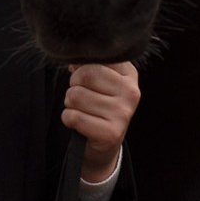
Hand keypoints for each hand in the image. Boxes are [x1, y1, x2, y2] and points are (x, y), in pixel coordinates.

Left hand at [61, 62, 139, 182]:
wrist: (106, 142)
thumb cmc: (99, 105)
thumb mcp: (100, 80)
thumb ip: (89, 64)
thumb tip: (74, 61)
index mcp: (129, 74)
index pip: (96, 58)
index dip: (81, 68)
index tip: (86, 80)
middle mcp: (130, 92)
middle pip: (84, 75)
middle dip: (74, 86)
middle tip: (82, 98)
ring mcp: (122, 113)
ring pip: (75, 96)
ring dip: (71, 104)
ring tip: (83, 111)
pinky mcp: (111, 133)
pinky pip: (73, 117)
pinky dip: (69, 119)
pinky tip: (80, 123)